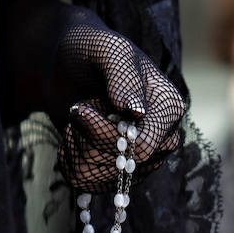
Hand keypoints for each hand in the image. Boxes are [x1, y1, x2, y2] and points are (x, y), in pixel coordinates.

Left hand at [56, 24, 185, 189]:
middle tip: (78, 109)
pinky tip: (73, 135)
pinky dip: (72, 160)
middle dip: (89, 141)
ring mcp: (141, 157)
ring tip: (77, 119)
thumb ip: (121, 77)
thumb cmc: (89, 48)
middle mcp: (162, 137)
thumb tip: (137, 111)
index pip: (143, 146)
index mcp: (169, 108)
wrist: (65, 62)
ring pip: (103, 179)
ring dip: (77, 149)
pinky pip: (90, 184)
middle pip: (124, 167)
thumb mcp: (105, 50)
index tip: (78, 109)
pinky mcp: (117, 168)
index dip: (105, 136)